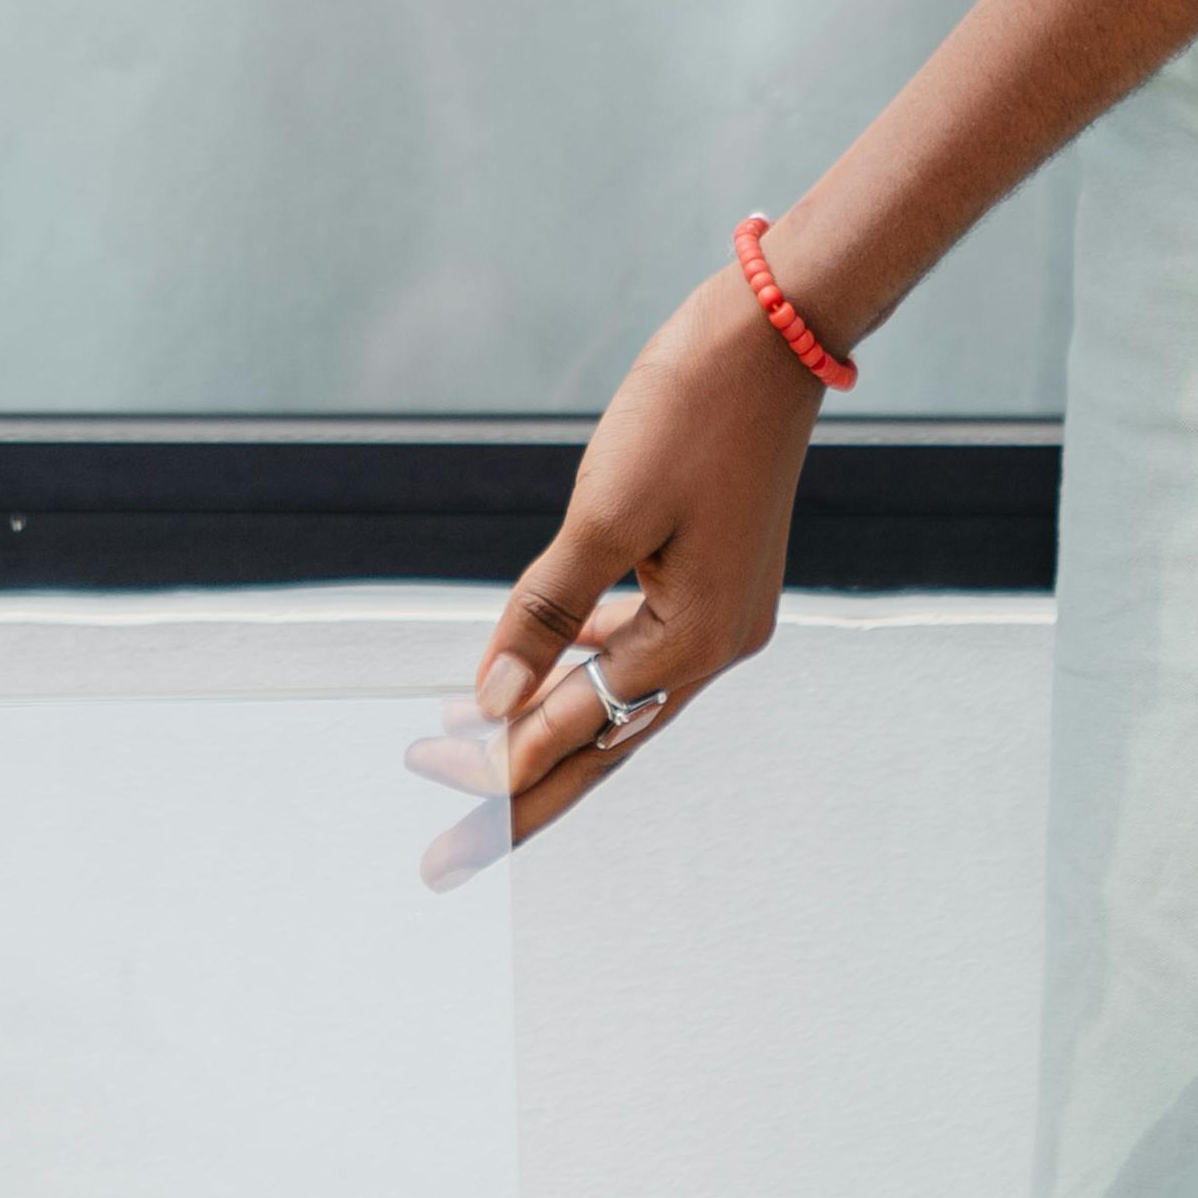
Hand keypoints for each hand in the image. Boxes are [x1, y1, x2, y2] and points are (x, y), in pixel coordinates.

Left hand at [412, 263, 821, 881]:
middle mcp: (716, 645)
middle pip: (596, 745)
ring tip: (459, 760)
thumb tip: (487, 704)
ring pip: (613, 701)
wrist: (773, 333)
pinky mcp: (713, 580)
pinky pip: (632, 650)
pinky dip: (577, 669)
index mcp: (695, 641)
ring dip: (540, 730)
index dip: (495, 768)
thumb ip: (544, 612)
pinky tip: (529, 672)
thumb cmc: (688, 409)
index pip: (573, 731)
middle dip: (514, 798)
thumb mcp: (604, 511)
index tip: (424, 786)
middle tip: (440, 863)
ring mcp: (721, 615)